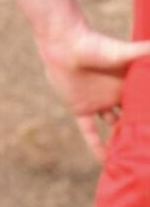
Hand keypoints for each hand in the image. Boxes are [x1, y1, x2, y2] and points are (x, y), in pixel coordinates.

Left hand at [37, 23, 149, 160]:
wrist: (64, 45)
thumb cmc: (96, 45)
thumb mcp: (126, 52)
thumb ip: (147, 51)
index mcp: (130, 84)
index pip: (146, 105)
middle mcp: (117, 95)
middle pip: (133, 117)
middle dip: (143, 131)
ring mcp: (98, 103)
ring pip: (114, 126)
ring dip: (123, 139)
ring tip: (137, 158)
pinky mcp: (80, 108)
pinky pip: (90, 131)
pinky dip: (97, 146)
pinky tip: (105, 161)